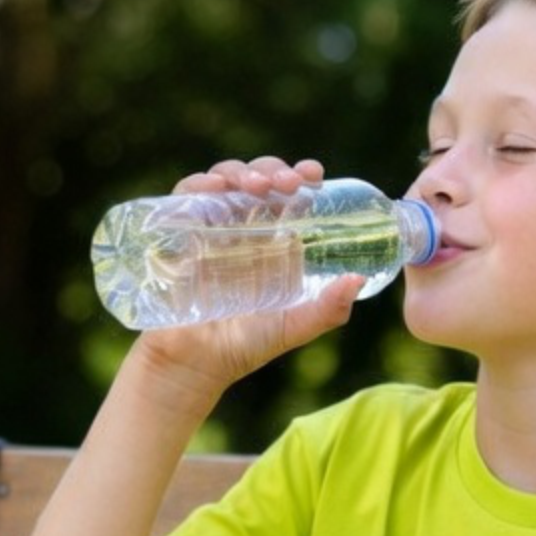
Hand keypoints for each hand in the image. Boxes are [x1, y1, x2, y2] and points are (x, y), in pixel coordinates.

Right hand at [132, 156, 359, 398]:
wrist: (194, 365)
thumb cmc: (244, 347)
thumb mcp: (293, 328)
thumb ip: (327, 310)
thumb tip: (358, 280)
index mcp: (271, 240)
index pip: (286, 195)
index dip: (300, 176)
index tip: (314, 174)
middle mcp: (241, 228)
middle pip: (257, 179)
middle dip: (273, 170)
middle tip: (288, 183)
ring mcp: (208, 228)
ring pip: (223, 180)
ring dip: (241, 172)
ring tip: (258, 186)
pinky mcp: (177, 234)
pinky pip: (184, 198)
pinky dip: (199, 185)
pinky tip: (215, 188)